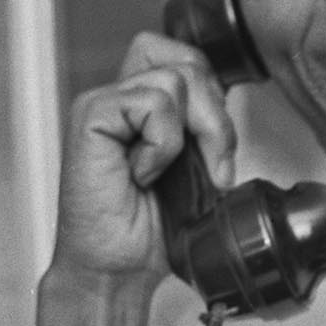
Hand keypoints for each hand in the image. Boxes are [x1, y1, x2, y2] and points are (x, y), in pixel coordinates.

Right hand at [35, 31, 236, 325]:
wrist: (115, 268)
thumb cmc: (150, 230)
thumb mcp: (197, 172)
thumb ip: (207, 131)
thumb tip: (233, 108)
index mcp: (144, 103)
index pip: (189, 57)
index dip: (214, 93)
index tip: (217, 147)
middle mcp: (122, 95)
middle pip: (188, 60)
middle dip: (216, 115)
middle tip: (212, 166)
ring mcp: (103, 102)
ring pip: (176, 78)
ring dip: (191, 133)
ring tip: (169, 172)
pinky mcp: (91, 115)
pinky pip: (151, 103)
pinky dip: (162, 144)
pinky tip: (143, 173)